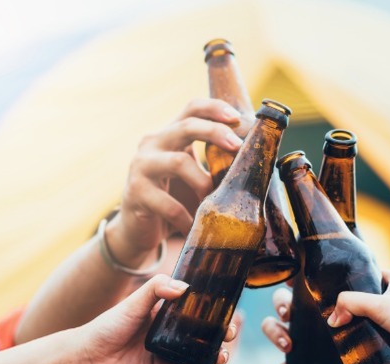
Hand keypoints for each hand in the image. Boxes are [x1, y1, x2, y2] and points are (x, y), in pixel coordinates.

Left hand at [77, 274, 238, 363]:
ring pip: (201, 354)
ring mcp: (170, 351)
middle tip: (229, 334)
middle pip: (206, 332)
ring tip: (220, 357)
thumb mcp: (133, 302)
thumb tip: (184, 287)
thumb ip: (156, 289)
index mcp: (168, 311)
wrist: (90, 355)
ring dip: (215, 355)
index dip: (216, 309)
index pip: (199, 308)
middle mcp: (173, 331)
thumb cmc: (109, 324)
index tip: (228, 309)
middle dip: (223, 334)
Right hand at [108, 99, 243, 257]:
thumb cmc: (172, 198)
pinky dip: (187, 217)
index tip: (237, 117)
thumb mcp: (191, 174)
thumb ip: (211, 162)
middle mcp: (152, 143)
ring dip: (203, 182)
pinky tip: (195, 226)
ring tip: (214, 200)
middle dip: (215, 133)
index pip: (192, 109)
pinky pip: (168, 204)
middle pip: (186, 127)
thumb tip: (254, 161)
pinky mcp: (136, 192)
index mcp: (169, 135)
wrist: (137, 228)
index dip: (215, 108)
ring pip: (178, 163)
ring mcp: (141, 166)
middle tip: (237, 147)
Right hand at [261, 287, 360, 363]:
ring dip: (275, 333)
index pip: (307, 281)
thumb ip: (355, 300)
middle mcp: (320, 317)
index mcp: (334, 296)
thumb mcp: (382, 305)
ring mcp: (314, 343)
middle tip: (288, 313)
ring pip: (277, 329)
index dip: (295, 277)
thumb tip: (332, 313)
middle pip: (284, 301)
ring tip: (287, 345)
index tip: (292, 280)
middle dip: (280, 304)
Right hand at [328, 269, 389, 363]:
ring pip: (382, 319)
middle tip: (343, 321)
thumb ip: (350, 305)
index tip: (339, 300)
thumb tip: (333, 319)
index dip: (354, 287)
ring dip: (370, 328)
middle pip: (374, 300)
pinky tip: (369, 348)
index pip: (370, 277)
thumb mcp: (377, 306)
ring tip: (353, 336)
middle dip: (360, 311)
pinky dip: (381, 340)